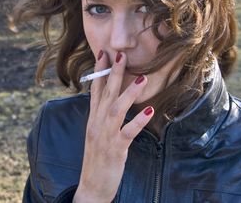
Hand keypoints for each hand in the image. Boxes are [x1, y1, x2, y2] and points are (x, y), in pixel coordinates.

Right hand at [73, 50, 153, 202]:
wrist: (91, 187)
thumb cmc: (97, 157)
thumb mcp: (96, 132)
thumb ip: (102, 114)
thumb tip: (111, 98)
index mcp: (93, 118)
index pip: (95, 90)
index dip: (99, 71)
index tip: (103, 53)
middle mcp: (97, 123)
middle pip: (106, 94)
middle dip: (112, 73)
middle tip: (120, 55)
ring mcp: (105, 136)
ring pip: (116, 109)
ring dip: (128, 93)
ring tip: (141, 78)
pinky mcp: (115, 149)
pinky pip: (128, 133)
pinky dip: (138, 121)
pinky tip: (149, 111)